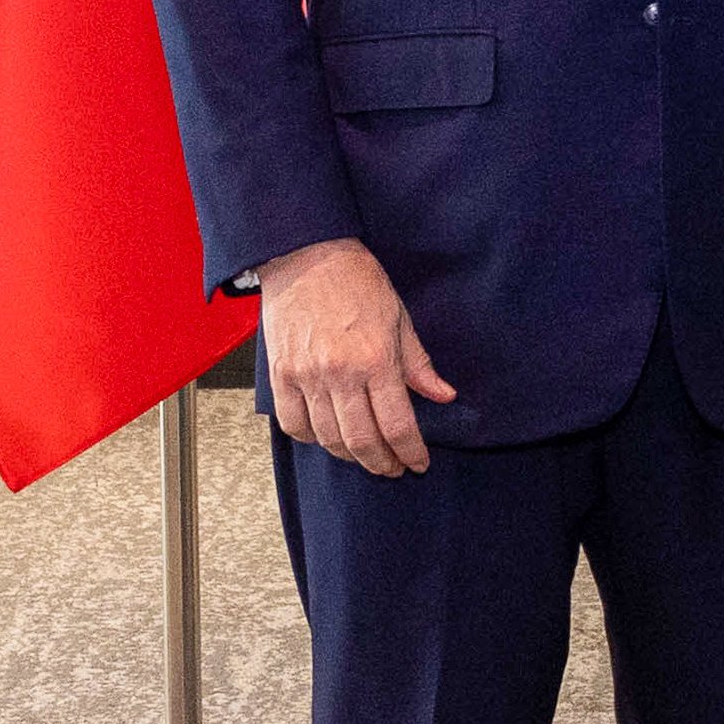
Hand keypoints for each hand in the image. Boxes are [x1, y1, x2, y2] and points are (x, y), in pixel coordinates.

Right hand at [256, 239, 455, 475]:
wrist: (307, 255)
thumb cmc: (357, 280)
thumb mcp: (399, 317)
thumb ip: (418, 363)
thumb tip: (443, 395)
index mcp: (376, 359)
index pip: (398, 425)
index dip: (410, 452)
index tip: (418, 463)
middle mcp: (340, 374)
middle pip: (362, 441)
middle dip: (382, 463)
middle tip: (393, 468)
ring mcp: (306, 376)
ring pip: (329, 438)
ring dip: (349, 455)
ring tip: (365, 455)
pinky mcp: (280, 375)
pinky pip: (294, 424)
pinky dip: (312, 438)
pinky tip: (327, 437)